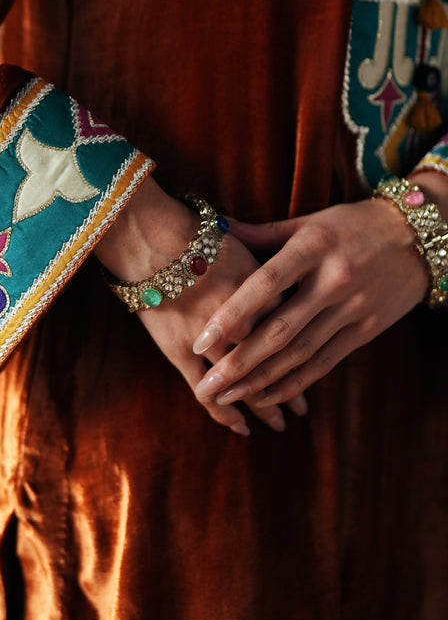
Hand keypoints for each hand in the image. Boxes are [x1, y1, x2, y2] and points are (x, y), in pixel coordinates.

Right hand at [95, 177, 307, 435]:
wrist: (150, 234)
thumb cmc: (193, 230)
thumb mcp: (241, 241)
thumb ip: (265, 261)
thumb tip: (286, 264)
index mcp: (266, 291)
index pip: (294, 330)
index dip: (308, 353)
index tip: (315, 367)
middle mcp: (246, 319)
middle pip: (277, 363)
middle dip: (291, 389)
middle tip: (301, 410)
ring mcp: (215, 339)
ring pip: (248, 381)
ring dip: (264, 405)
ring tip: (279, 423)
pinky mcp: (182, 351)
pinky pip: (207, 390)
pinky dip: (224, 412)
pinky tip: (240, 427)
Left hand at [192, 192, 434, 409]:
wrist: (419, 236)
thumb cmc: (352, 225)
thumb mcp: (308, 222)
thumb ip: (260, 232)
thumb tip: (211, 228)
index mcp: (312, 248)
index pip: (265, 285)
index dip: (231, 315)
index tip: (201, 340)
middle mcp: (333, 281)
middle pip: (280, 330)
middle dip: (239, 363)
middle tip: (207, 385)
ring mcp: (353, 308)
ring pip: (300, 353)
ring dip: (261, 380)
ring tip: (227, 396)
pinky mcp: (367, 330)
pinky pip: (325, 362)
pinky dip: (294, 383)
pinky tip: (267, 397)